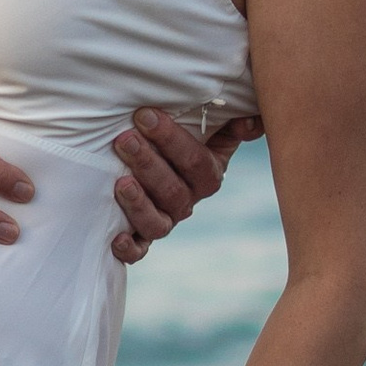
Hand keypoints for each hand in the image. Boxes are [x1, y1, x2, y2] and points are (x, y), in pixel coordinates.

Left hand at [109, 110, 261, 265]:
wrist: (158, 161)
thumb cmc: (183, 138)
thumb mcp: (212, 128)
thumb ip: (231, 122)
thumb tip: (249, 123)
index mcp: (208, 175)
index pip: (196, 161)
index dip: (171, 139)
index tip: (145, 115)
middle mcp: (188, 201)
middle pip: (173, 191)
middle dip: (148, 164)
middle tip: (125, 141)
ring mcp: (166, 220)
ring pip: (158, 222)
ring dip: (139, 204)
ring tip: (121, 183)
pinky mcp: (142, 238)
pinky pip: (140, 251)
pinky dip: (130, 248)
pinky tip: (116, 238)